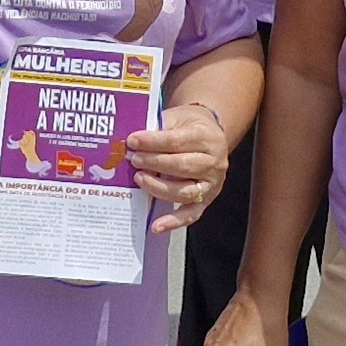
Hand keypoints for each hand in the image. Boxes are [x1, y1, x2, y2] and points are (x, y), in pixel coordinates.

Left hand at [126, 99, 229, 234]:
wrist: (210, 135)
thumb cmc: (188, 127)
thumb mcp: (177, 119)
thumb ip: (158, 130)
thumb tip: (131, 143)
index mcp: (207, 138)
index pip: (177, 141)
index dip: (153, 142)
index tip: (132, 141)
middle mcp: (214, 163)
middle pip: (182, 166)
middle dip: (154, 163)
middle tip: (133, 160)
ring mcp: (212, 184)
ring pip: (185, 191)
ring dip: (158, 187)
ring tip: (139, 179)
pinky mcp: (207, 200)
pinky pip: (191, 214)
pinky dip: (174, 222)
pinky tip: (156, 226)